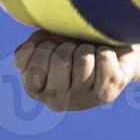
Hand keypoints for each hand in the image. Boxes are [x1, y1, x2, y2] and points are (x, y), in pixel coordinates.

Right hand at [13, 29, 137, 111]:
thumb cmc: (73, 42)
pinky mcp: (106, 95)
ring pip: (83, 59)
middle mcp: (55, 101)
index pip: (30, 63)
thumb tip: (32, 46)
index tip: (53, 46)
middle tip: (73, 50)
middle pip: (58, 60)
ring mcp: (82, 100)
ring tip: (90, 54)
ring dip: (88, 47)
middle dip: (67, 45)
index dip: (45, 45)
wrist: (109, 47)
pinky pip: (104, 58)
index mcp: (34, 88)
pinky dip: (106, 49)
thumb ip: (34, 43)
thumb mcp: (48, 38)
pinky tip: (105, 58)